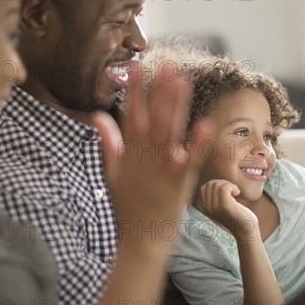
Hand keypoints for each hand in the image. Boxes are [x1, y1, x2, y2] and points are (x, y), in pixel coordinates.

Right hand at [92, 63, 212, 252]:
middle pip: (154, 117)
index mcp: (129, 152)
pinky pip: (190, 158)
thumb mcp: (111, 173)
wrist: (141, 238)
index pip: (131, 114)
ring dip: (177, 106)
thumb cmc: (127, 207)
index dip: (135, 90)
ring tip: (183, 82)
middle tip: (168, 66)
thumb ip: (108, 143)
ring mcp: (163, 168)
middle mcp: (145, 156)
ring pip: (170, 130)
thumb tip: (98, 117)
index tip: (136, 66)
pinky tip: (205, 124)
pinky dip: (197, 142)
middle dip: (160, 91)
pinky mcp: (180, 181)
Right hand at [198, 179, 258, 239]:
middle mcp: (208, 208)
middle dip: (223, 183)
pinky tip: (237, 192)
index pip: (204, 187)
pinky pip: (224, 188)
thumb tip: (217, 182)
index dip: (216, 184)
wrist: (246, 230)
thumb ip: (217, 197)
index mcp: (206, 208)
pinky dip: (232, 186)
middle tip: (233, 190)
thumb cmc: (238, 216)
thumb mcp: (223, 206)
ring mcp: (216, 208)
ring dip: (229, 184)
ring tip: (235, 192)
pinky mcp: (225, 207)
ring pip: (217, 185)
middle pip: (210, 184)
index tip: (227, 190)